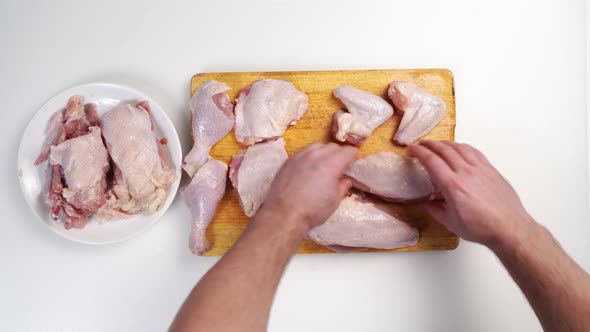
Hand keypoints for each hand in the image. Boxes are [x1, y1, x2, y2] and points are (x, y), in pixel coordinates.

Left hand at [258, 142, 357, 232]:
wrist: (284, 214)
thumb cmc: (313, 210)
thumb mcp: (334, 201)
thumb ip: (342, 186)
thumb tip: (346, 180)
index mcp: (331, 163)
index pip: (348, 150)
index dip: (353, 156)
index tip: (354, 162)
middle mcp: (315, 155)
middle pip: (332, 146)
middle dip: (339, 154)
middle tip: (340, 166)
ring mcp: (300, 156)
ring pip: (316, 146)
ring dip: (323, 152)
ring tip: (324, 164)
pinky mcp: (288, 161)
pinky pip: (303, 152)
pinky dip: (310, 156)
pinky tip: (308, 168)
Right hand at [409, 141, 534, 246]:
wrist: (509, 227)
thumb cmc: (481, 228)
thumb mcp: (451, 223)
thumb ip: (434, 210)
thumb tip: (422, 203)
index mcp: (453, 186)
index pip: (431, 161)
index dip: (419, 152)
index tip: (411, 149)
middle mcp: (466, 173)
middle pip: (444, 150)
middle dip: (429, 144)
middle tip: (420, 145)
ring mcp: (480, 169)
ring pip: (459, 147)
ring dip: (445, 143)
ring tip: (437, 144)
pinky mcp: (491, 169)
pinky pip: (474, 152)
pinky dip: (462, 147)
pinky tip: (458, 148)